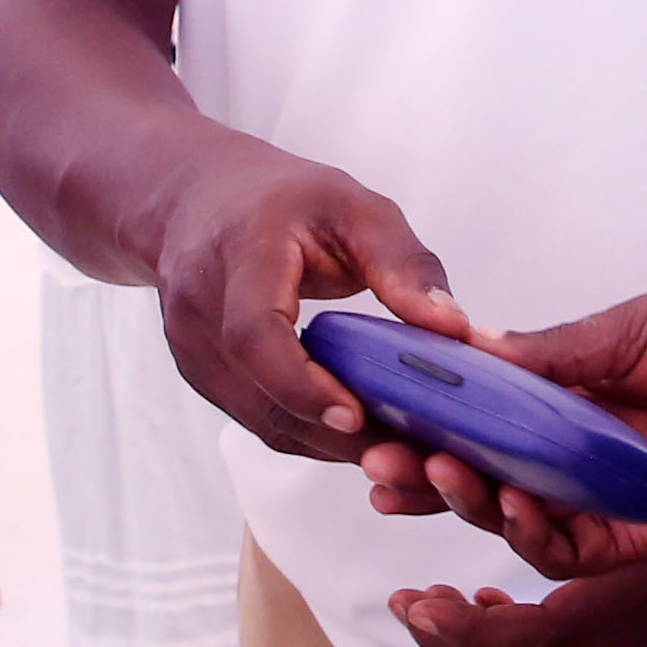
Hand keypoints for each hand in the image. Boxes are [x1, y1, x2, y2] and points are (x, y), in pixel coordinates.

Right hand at [139, 134, 464, 463]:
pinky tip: (363, 433)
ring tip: (399, 447)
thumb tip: (455, 328)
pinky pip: (259, 420)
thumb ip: (405, 266)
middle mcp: (201, 306)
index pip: (254, 333)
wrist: (197, 199)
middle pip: (262, 394)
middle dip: (338, 434)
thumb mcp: (355, 208)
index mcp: (240, 253)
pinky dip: (313, 434)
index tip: (355, 413)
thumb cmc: (282, 199)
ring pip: (262, 421)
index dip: (301, 383)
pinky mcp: (202, 376)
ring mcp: (191, 348)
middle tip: (411, 448)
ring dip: (330, 445)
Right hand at [352, 288, 646, 578]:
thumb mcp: (625, 331)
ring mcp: (606, 505)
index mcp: (568, 412)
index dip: (426, 432)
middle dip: (426, 476)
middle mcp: (578, 464)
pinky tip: (505, 506)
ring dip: (468, 503)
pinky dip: (532, 534)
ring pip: (515, 523)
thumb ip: (550, 352)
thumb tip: (469, 348)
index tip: (374, 421)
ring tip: (437, 470)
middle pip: (484, 483)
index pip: (480, 431)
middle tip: (380, 461)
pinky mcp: (641, 539)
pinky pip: (572, 553)